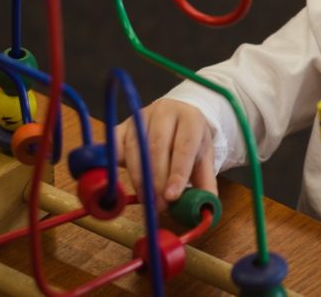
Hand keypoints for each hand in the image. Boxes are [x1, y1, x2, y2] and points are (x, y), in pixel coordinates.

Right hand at [115, 97, 217, 211]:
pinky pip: (114, 146)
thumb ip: (206, 183)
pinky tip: (118, 184)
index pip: (184, 145)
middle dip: (157, 180)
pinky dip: (114, 165)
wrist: (177, 118)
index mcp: (190, 118)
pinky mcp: (122, 126)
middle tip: (159, 205)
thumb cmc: (190, 140)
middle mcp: (165, 112)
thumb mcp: (204, 158)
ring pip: (135, 148)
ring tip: (148, 200)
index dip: (178, 172)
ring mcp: (141, 117)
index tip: (172, 196)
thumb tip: (206, 207)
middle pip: (157, 146)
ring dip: (139, 179)